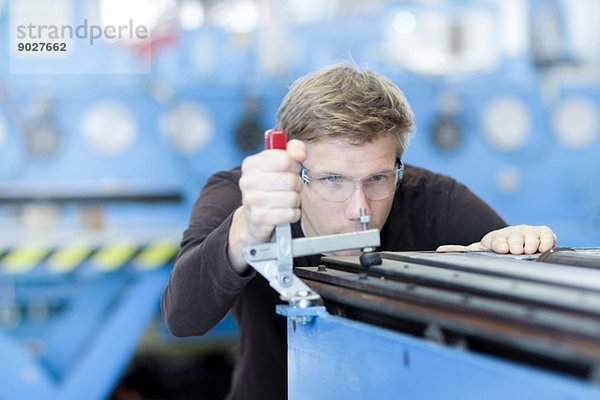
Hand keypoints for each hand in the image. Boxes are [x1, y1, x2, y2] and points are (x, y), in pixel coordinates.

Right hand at [227, 139, 305, 270]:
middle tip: (291, 187)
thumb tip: (300, 154)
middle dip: (296, 184)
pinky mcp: (259, 219)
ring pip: (292, 198)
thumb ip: (293, 149)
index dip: (294, 165)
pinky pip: (290, 214)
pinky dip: (293, 213)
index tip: (290, 169)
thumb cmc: (272, 185)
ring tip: (287, 199)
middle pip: (291, 180)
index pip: (285, 159)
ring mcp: (252, 201)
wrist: (253, 217)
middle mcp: (247, 181)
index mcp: (251, 164)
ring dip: (295, 200)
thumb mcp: (280, 163)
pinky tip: (285, 211)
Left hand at [436, 225, 556, 254]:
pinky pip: (547, 235)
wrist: (515, 244)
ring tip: (529, 249)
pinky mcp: (543, 235)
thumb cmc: (495, 249)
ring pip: (530, 235)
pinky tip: (543, 246)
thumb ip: (461, 250)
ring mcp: (528, 233)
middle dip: (515, 242)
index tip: (500, 248)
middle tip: (515, 249)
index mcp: (496, 237)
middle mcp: (513, 233)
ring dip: (530, 242)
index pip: (498, 239)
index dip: (500, 242)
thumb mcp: (478, 250)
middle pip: (515, 236)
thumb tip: (439, 249)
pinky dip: (546, 240)